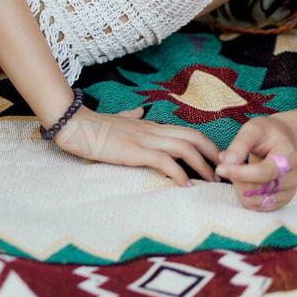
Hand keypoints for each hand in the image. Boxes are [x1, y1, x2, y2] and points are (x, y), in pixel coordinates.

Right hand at [52, 106, 219, 185]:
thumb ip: (131, 116)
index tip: (215, 161)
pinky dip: (178, 173)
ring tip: (210, 181)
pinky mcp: (133, 151)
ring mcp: (143, 139)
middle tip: (223, 172)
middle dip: (212, 154)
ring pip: (184, 148)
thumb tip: (139, 110)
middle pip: (193, 137)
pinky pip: (163, 161)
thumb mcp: (117, 119)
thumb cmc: (93, 125)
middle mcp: (151, 130)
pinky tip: (185, 185)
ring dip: (201, 165)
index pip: (186, 131)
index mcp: (149, 125)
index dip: (205, 145)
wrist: (74, 124)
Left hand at [216, 116, 296, 210]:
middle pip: (258, 189)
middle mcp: (292, 177)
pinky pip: (257, 207)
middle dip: (236, 179)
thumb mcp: (252, 129)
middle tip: (226, 165)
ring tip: (235, 172)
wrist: (283, 141)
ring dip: (239, 188)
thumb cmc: (266, 133)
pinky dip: (245, 196)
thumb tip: (226, 162)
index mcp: (287, 157)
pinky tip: (242, 182)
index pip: (263, 172)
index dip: (240, 173)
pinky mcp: (282, 200)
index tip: (220, 168)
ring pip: (255, 201)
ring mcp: (288, 191)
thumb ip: (239, 145)